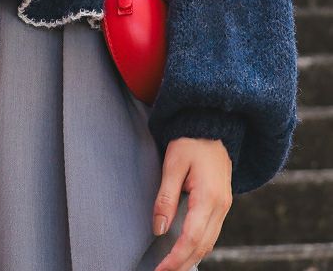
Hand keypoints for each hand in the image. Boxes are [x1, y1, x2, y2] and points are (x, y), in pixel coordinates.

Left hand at [152, 137, 232, 270]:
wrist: (212, 125)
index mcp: (209, 197)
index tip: (160, 270)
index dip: (176, 258)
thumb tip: (158, 228)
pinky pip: (212, 232)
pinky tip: (185, 249)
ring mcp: (224, 205)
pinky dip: (198, 245)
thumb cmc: (190, 141)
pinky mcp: (222, 203)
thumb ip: (165, 197)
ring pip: (209, 242)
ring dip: (191, 257)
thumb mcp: (173, 164)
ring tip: (171, 267)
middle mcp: (221, 206)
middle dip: (182, 263)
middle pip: (203, 246)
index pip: (192, 238)